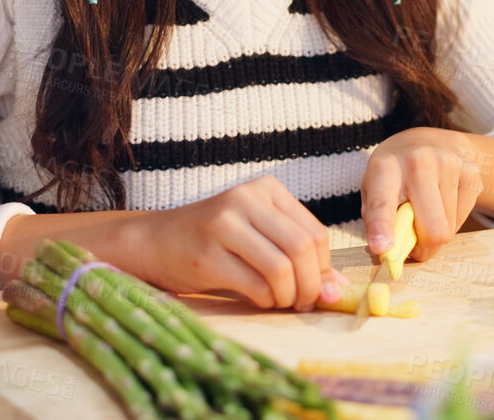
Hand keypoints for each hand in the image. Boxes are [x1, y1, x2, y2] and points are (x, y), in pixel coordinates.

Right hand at [117, 175, 342, 310]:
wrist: (155, 241)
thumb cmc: (214, 240)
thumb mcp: (260, 237)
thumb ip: (299, 258)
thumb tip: (338, 291)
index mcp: (266, 189)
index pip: (315, 232)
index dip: (323, 268)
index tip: (317, 288)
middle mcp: (245, 199)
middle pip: (302, 249)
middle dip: (310, 286)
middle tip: (303, 303)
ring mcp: (223, 225)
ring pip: (282, 268)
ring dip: (288, 296)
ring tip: (279, 302)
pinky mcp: (206, 254)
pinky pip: (255, 285)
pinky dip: (265, 301)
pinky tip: (258, 300)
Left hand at [361, 127, 481, 261]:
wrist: (429, 142)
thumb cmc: (394, 175)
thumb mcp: (374, 190)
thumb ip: (377, 221)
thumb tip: (389, 254)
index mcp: (385, 167)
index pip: (382, 203)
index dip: (382, 228)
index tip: (382, 249)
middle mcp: (418, 161)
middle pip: (432, 229)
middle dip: (424, 247)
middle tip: (415, 242)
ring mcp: (449, 165)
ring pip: (448, 229)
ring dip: (436, 233)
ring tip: (426, 212)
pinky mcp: (471, 173)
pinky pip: (463, 220)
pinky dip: (451, 221)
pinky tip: (441, 202)